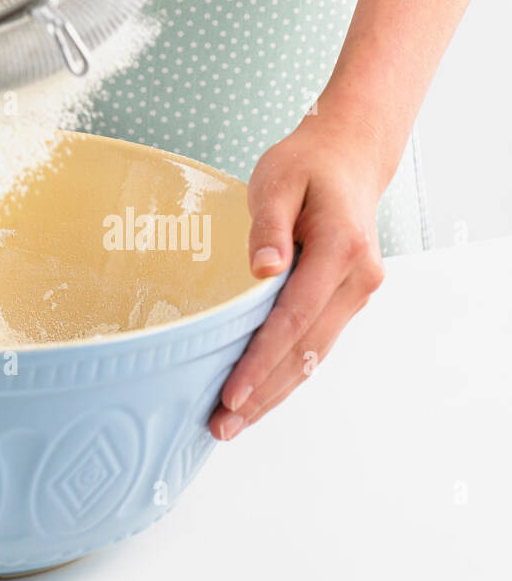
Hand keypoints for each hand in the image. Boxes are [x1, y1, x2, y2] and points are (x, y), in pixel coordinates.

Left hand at [208, 104, 389, 440]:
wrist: (348, 156)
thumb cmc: (305, 165)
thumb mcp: (277, 180)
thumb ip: (268, 226)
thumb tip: (263, 271)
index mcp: (342, 250)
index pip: (295, 318)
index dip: (262, 360)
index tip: (231, 392)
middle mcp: (359, 280)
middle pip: (306, 350)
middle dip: (264, 392)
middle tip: (222, 425)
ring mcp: (358, 292)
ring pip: (314, 355)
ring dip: (275, 391)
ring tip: (234, 422)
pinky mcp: (347, 298)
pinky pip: (314, 342)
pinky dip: (287, 370)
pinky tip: (259, 392)